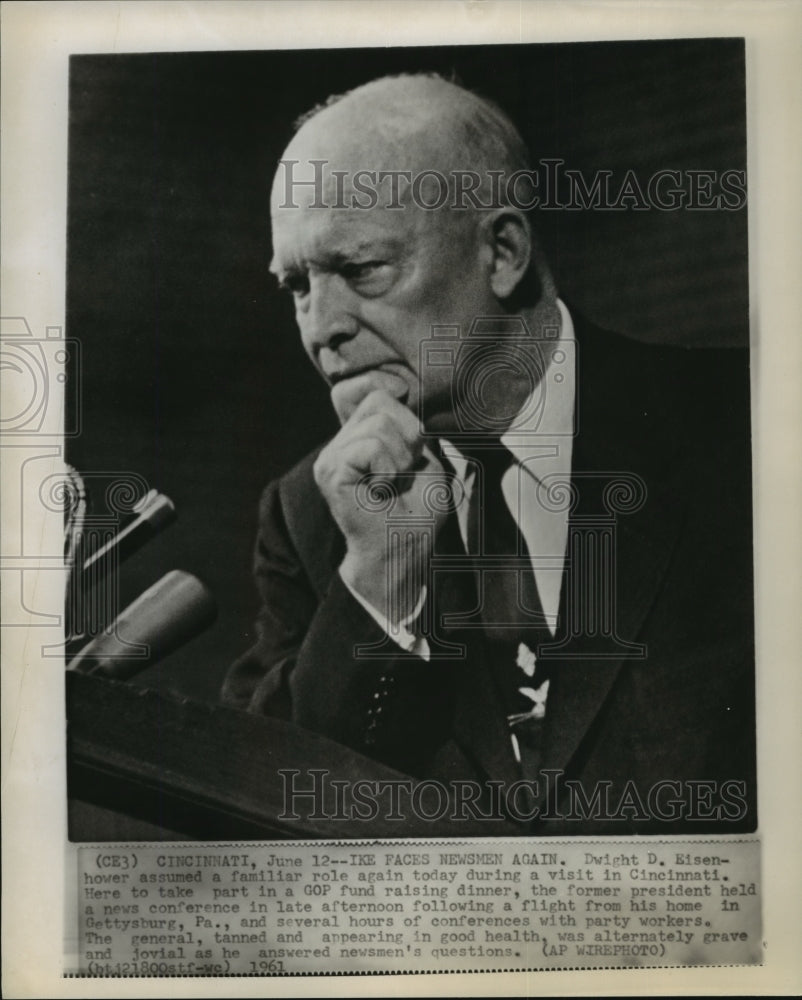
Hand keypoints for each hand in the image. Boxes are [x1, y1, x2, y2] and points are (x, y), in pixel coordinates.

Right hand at [314, 374, 448, 625]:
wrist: (402, 550)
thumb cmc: (415, 511)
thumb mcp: (424, 458)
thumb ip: (409, 425)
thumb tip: (397, 389)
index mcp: (358, 436)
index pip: (358, 386)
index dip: (382, 385)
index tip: (402, 403)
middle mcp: (340, 442)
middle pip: (378, 399)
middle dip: (407, 432)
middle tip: (404, 469)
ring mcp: (331, 455)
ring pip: (378, 421)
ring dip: (400, 455)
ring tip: (393, 482)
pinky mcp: (330, 470)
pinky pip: (370, 446)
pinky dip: (388, 468)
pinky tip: (382, 489)